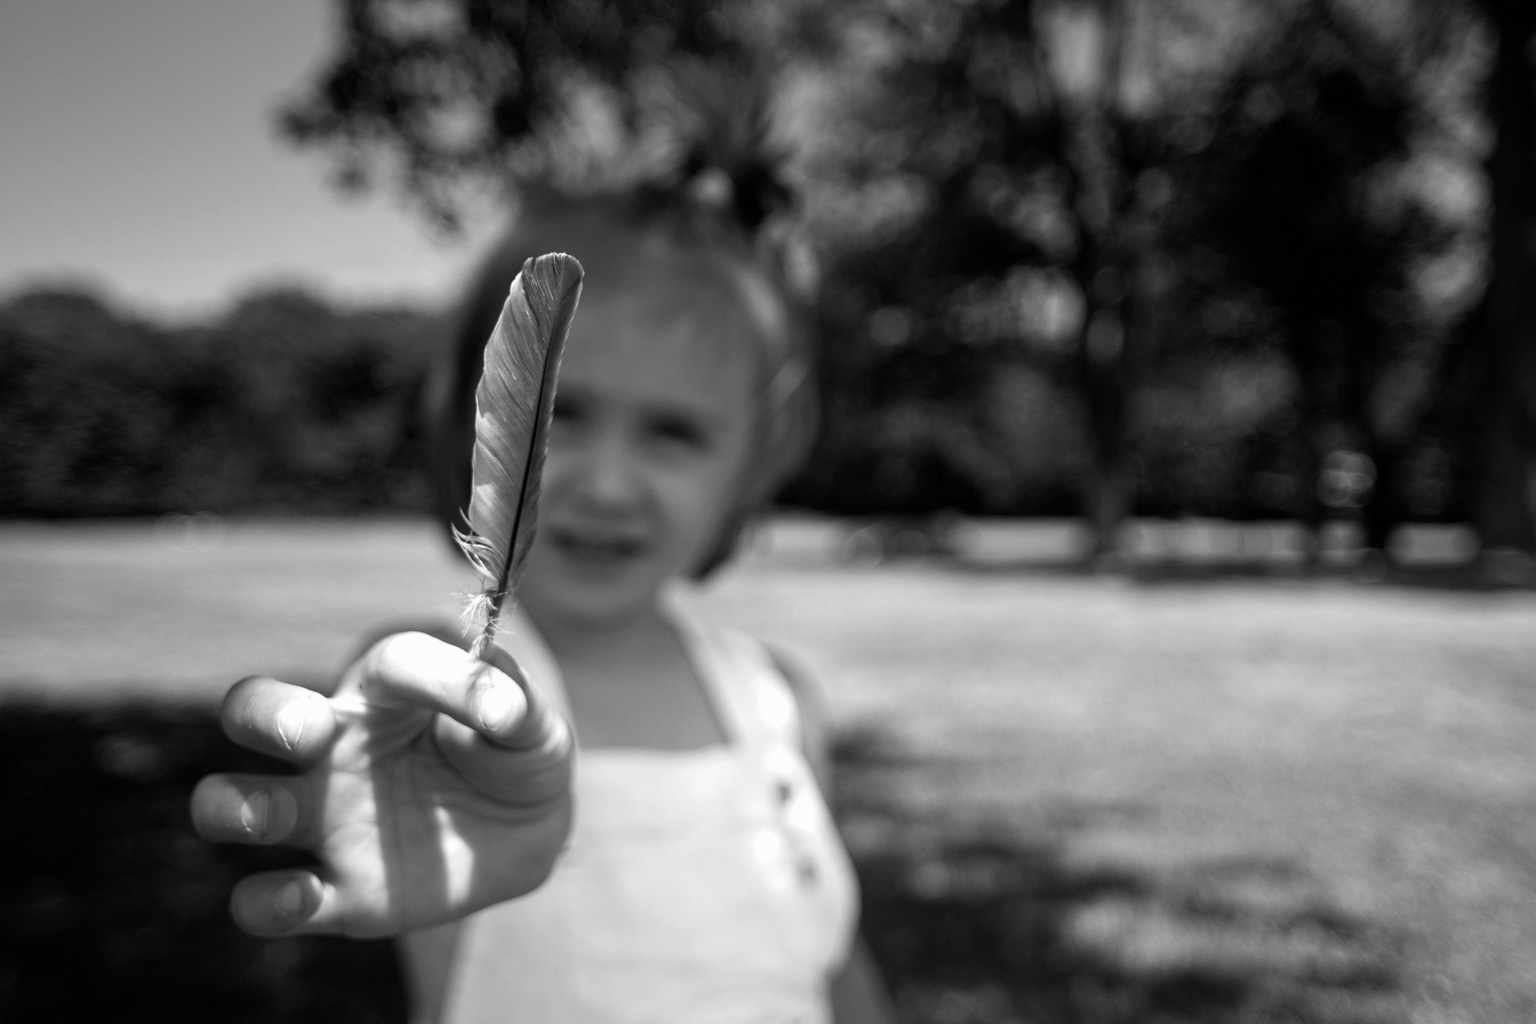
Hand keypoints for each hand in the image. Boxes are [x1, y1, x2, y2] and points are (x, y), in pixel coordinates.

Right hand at [190, 631, 572, 937]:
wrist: (528, 837)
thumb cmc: (516, 757)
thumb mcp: (532, 723)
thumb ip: (514, 701)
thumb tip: (502, 704)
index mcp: (388, 693)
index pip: (389, 663)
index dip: (436, 676)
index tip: (497, 711)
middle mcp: (338, 748)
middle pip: (254, 708)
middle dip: (264, 713)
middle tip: (309, 734)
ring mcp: (328, 819)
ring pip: (230, 802)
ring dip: (233, 805)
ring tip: (273, 816)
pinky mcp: (337, 893)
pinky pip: (266, 902)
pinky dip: (267, 902)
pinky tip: (304, 896)